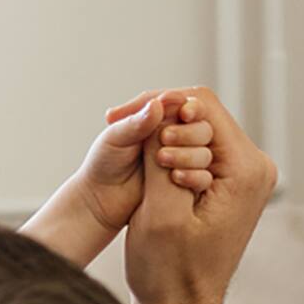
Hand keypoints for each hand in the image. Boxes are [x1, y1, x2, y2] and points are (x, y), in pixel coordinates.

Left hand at [75, 89, 215, 237]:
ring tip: (160, 158)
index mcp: (161, 119)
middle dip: (188, 131)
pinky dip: (193, 176)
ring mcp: (183, 162)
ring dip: (188, 154)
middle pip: (202, 127)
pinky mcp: (186, 185)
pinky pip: (202, 179)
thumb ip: (136, 122)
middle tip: (164, 137)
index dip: (186, 107)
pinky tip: (174, 176)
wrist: (99, 198)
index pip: (185, 107)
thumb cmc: (104, 162)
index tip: (183, 112)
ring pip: (204, 152)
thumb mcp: (116, 138)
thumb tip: (158, 104)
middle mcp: (177, 138)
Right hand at [122, 85, 277, 303]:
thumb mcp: (158, 213)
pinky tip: (152, 173)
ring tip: (143, 169)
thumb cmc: (169, 274)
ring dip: (164, 142)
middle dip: (161, 123)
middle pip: (203, 114)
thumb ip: (161, 157)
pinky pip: (200, 152)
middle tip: (125, 141)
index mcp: (245, 171)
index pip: (202, 106)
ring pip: (199, 131)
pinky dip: (171, 156)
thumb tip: (159, 111)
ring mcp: (244, 177)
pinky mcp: (230, 187)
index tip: (120, 119)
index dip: (158, 105)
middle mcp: (254, 168)